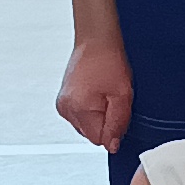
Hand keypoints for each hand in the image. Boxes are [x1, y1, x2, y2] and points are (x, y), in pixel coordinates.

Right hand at [56, 33, 132, 149]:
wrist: (96, 39)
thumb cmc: (108, 60)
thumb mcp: (122, 95)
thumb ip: (117, 123)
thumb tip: (112, 145)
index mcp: (77, 109)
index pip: (99, 139)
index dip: (114, 128)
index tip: (117, 110)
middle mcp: (65, 109)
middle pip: (92, 134)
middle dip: (105, 121)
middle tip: (111, 98)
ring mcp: (62, 105)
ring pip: (87, 126)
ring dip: (98, 115)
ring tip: (103, 93)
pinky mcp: (64, 100)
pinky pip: (81, 116)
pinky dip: (91, 109)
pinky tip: (96, 92)